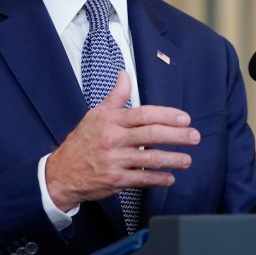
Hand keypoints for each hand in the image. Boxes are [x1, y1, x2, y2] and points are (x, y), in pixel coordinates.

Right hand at [45, 70, 199, 211]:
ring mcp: (115, 161)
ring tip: (187, 160)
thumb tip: (124, 74)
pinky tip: (170, 178)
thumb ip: (116, 97)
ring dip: (172, 159)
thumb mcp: (96, 114)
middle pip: (151, 135)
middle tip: (194, 137)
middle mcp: (113, 139)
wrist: (61, 173)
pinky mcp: (115, 180)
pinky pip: (142, 179)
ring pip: (150, 159)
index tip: (184, 118)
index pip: (144, 114)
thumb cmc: (81, 142)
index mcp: (111, 121)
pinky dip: (158, 179)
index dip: (167, 115)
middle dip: (177, 136)